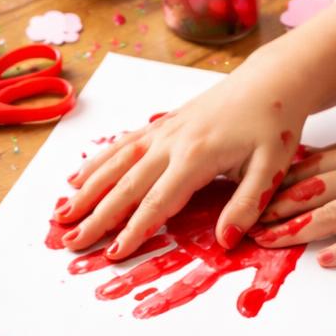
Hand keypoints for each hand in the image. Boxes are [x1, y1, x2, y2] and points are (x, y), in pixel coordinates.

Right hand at [54, 0, 335, 261]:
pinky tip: (76, 179)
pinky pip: (121, 146)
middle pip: (126, 186)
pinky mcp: (161, 126)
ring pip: (115, 165)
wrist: (272, 80)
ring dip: (85, 190)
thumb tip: (224, 241)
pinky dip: (96, 163)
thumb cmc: (275, 125)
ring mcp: (162, 132)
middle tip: (71, 242)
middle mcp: (172, 142)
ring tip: (60, 214)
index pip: (158, 201)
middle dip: (96, 217)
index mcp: (197, 156)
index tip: (114, 254)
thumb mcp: (272, 168)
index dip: (135, 230)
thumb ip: (247, 205)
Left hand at [255, 118, 335, 266]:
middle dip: (272, 210)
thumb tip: (313, 166)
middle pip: (308, 193)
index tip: (247, 198)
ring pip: (330, 215)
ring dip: (295, 231)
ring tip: (268, 243)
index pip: (306, 169)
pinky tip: (324, 261)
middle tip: (244, 226)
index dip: (273, 186)